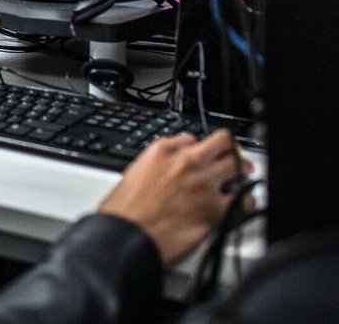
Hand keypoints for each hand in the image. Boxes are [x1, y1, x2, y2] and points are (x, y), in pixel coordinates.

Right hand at [98, 130, 254, 264]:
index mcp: (164, 149)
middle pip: (223, 143)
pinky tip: (244, 203)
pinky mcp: (215, 210)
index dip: (199, 146)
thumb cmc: (125, 209)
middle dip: (231, 149)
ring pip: (238, 167)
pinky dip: (247, 201)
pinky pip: (243, 200)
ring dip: (242, 170)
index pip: (192, 137)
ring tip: (244, 175)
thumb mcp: (135, 171)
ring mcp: (204, 184)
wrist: (129, 235)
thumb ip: (157, 162)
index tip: (203, 151)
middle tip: (234, 155)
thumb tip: (168, 166)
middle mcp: (187, 162)